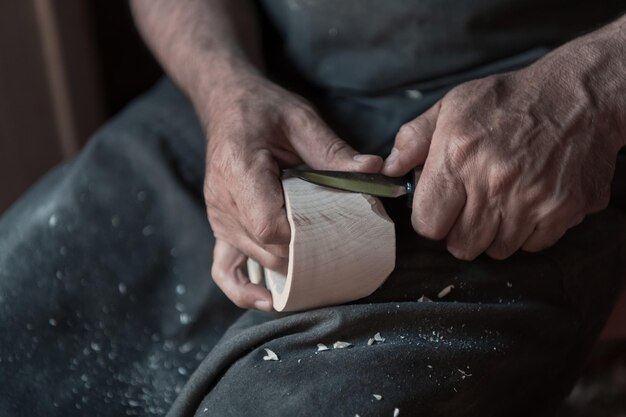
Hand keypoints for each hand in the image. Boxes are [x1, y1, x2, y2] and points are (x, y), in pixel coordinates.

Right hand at [200, 73, 382, 309]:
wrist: (226, 106)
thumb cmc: (262, 110)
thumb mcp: (300, 119)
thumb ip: (333, 149)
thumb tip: (374, 170)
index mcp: (239, 170)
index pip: (269, 225)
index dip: (303, 238)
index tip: (333, 232)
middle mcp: (222, 201)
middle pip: (266, 250)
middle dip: (304, 258)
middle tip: (341, 251)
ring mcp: (218, 218)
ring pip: (253, 262)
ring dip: (286, 272)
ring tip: (319, 275)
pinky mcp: (221, 227)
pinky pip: (225, 270)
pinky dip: (244, 290)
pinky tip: (270, 299)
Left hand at [382, 60, 622, 259]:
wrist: (580, 95)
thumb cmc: (510, 100)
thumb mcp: (452, 106)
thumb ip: (413, 139)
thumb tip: (388, 169)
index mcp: (458, 158)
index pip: (427, 225)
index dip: (429, 219)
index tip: (438, 208)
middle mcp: (493, 184)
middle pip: (460, 245)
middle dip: (459, 230)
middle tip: (470, 205)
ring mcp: (532, 200)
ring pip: (496, 250)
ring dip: (493, 233)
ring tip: (500, 200)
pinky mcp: (563, 210)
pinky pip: (531, 245)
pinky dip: (526, 232)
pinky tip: (526, 202)